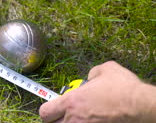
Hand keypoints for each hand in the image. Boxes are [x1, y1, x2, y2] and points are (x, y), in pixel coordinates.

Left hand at [39, 61, 155, 122]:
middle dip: (57, 120)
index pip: (45, 112)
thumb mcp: (105, 69)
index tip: (53, 109)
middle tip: (64, 115)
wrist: (141, 105)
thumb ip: (91, 74)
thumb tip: (90, 79)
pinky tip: (95, 120)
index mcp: (71, 102)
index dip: (47, 111)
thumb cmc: (123, 88)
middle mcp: (75, 118)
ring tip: (80, 119)